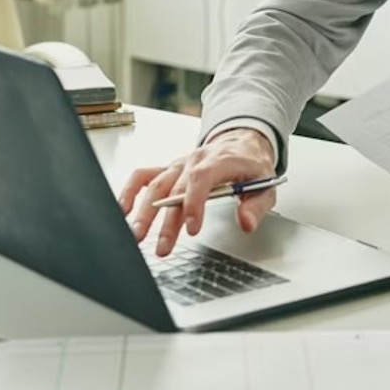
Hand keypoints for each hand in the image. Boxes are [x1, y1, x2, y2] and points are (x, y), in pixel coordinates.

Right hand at [118, 128, 276, 256]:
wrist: (241, 142)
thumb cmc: (251, 165)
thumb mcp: (266, 184)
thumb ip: (256, 206)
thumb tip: (246, 223)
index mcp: (220, 160)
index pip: (202, 178)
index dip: (194, 202)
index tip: (192, 228)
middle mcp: (194, 160)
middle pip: (175, 188)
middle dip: (166, 220)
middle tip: (162, 247)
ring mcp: (178, 165)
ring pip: (156, 185)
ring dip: (144, 211)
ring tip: (137, 236)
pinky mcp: (168, 170)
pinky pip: (143, 176)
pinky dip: (130, 191)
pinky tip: (123, 210)